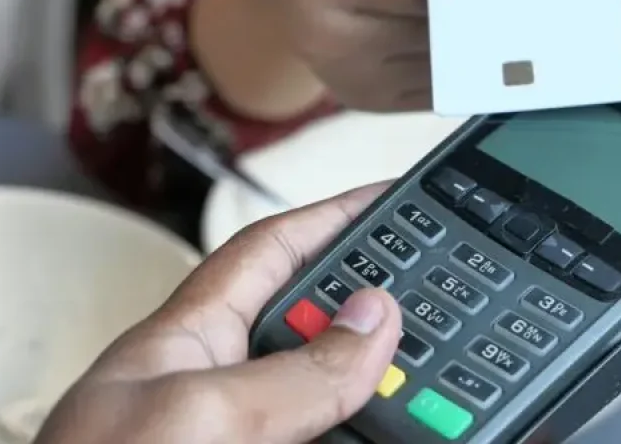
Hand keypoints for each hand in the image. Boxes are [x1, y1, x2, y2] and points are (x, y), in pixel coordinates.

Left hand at [35, 184, 401, 443]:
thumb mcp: (196, 417)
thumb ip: (289, 373)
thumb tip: (372, 323)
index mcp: (187, 341)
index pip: (271, 252)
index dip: (332, 218)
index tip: (389, 201)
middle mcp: (220, 389)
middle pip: (314, 328)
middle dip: (373, 311)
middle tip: (433, 306)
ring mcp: (240, 437)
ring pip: (330, 400)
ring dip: (382, 392)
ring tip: (425, 391)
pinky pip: (327, 438)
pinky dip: (368, 433)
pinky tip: (395, 432)